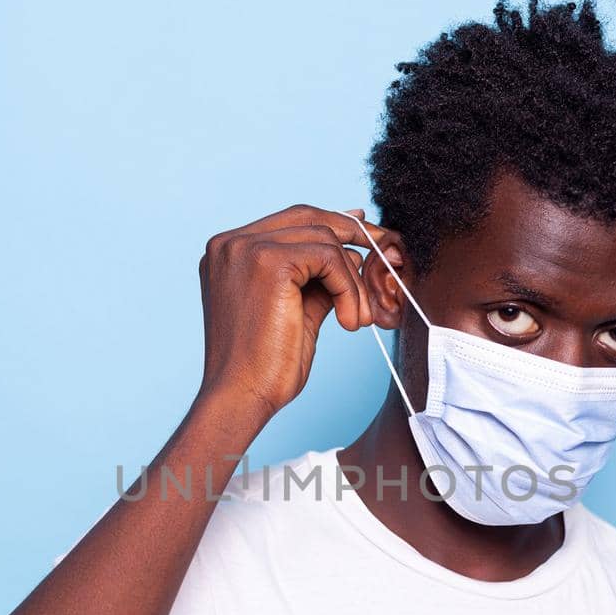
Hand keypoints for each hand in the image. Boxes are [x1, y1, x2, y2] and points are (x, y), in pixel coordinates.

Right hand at [196, 204, 403, 421]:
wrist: (241, 397)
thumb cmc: (264, 365)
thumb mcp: (296, 308)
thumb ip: (318, 276)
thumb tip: (351, 247)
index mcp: (229, 252)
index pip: (290, 221)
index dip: (333, 224)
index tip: (368, 236)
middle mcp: (230, 243)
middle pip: (307, 216)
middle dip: (352, 233)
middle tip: (386, 251)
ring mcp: (244, 248)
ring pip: (324, 238)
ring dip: (352, 279)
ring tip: (358, 318)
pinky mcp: (267, 261)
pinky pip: (328, 257)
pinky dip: (348, 288)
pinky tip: (348, 322)